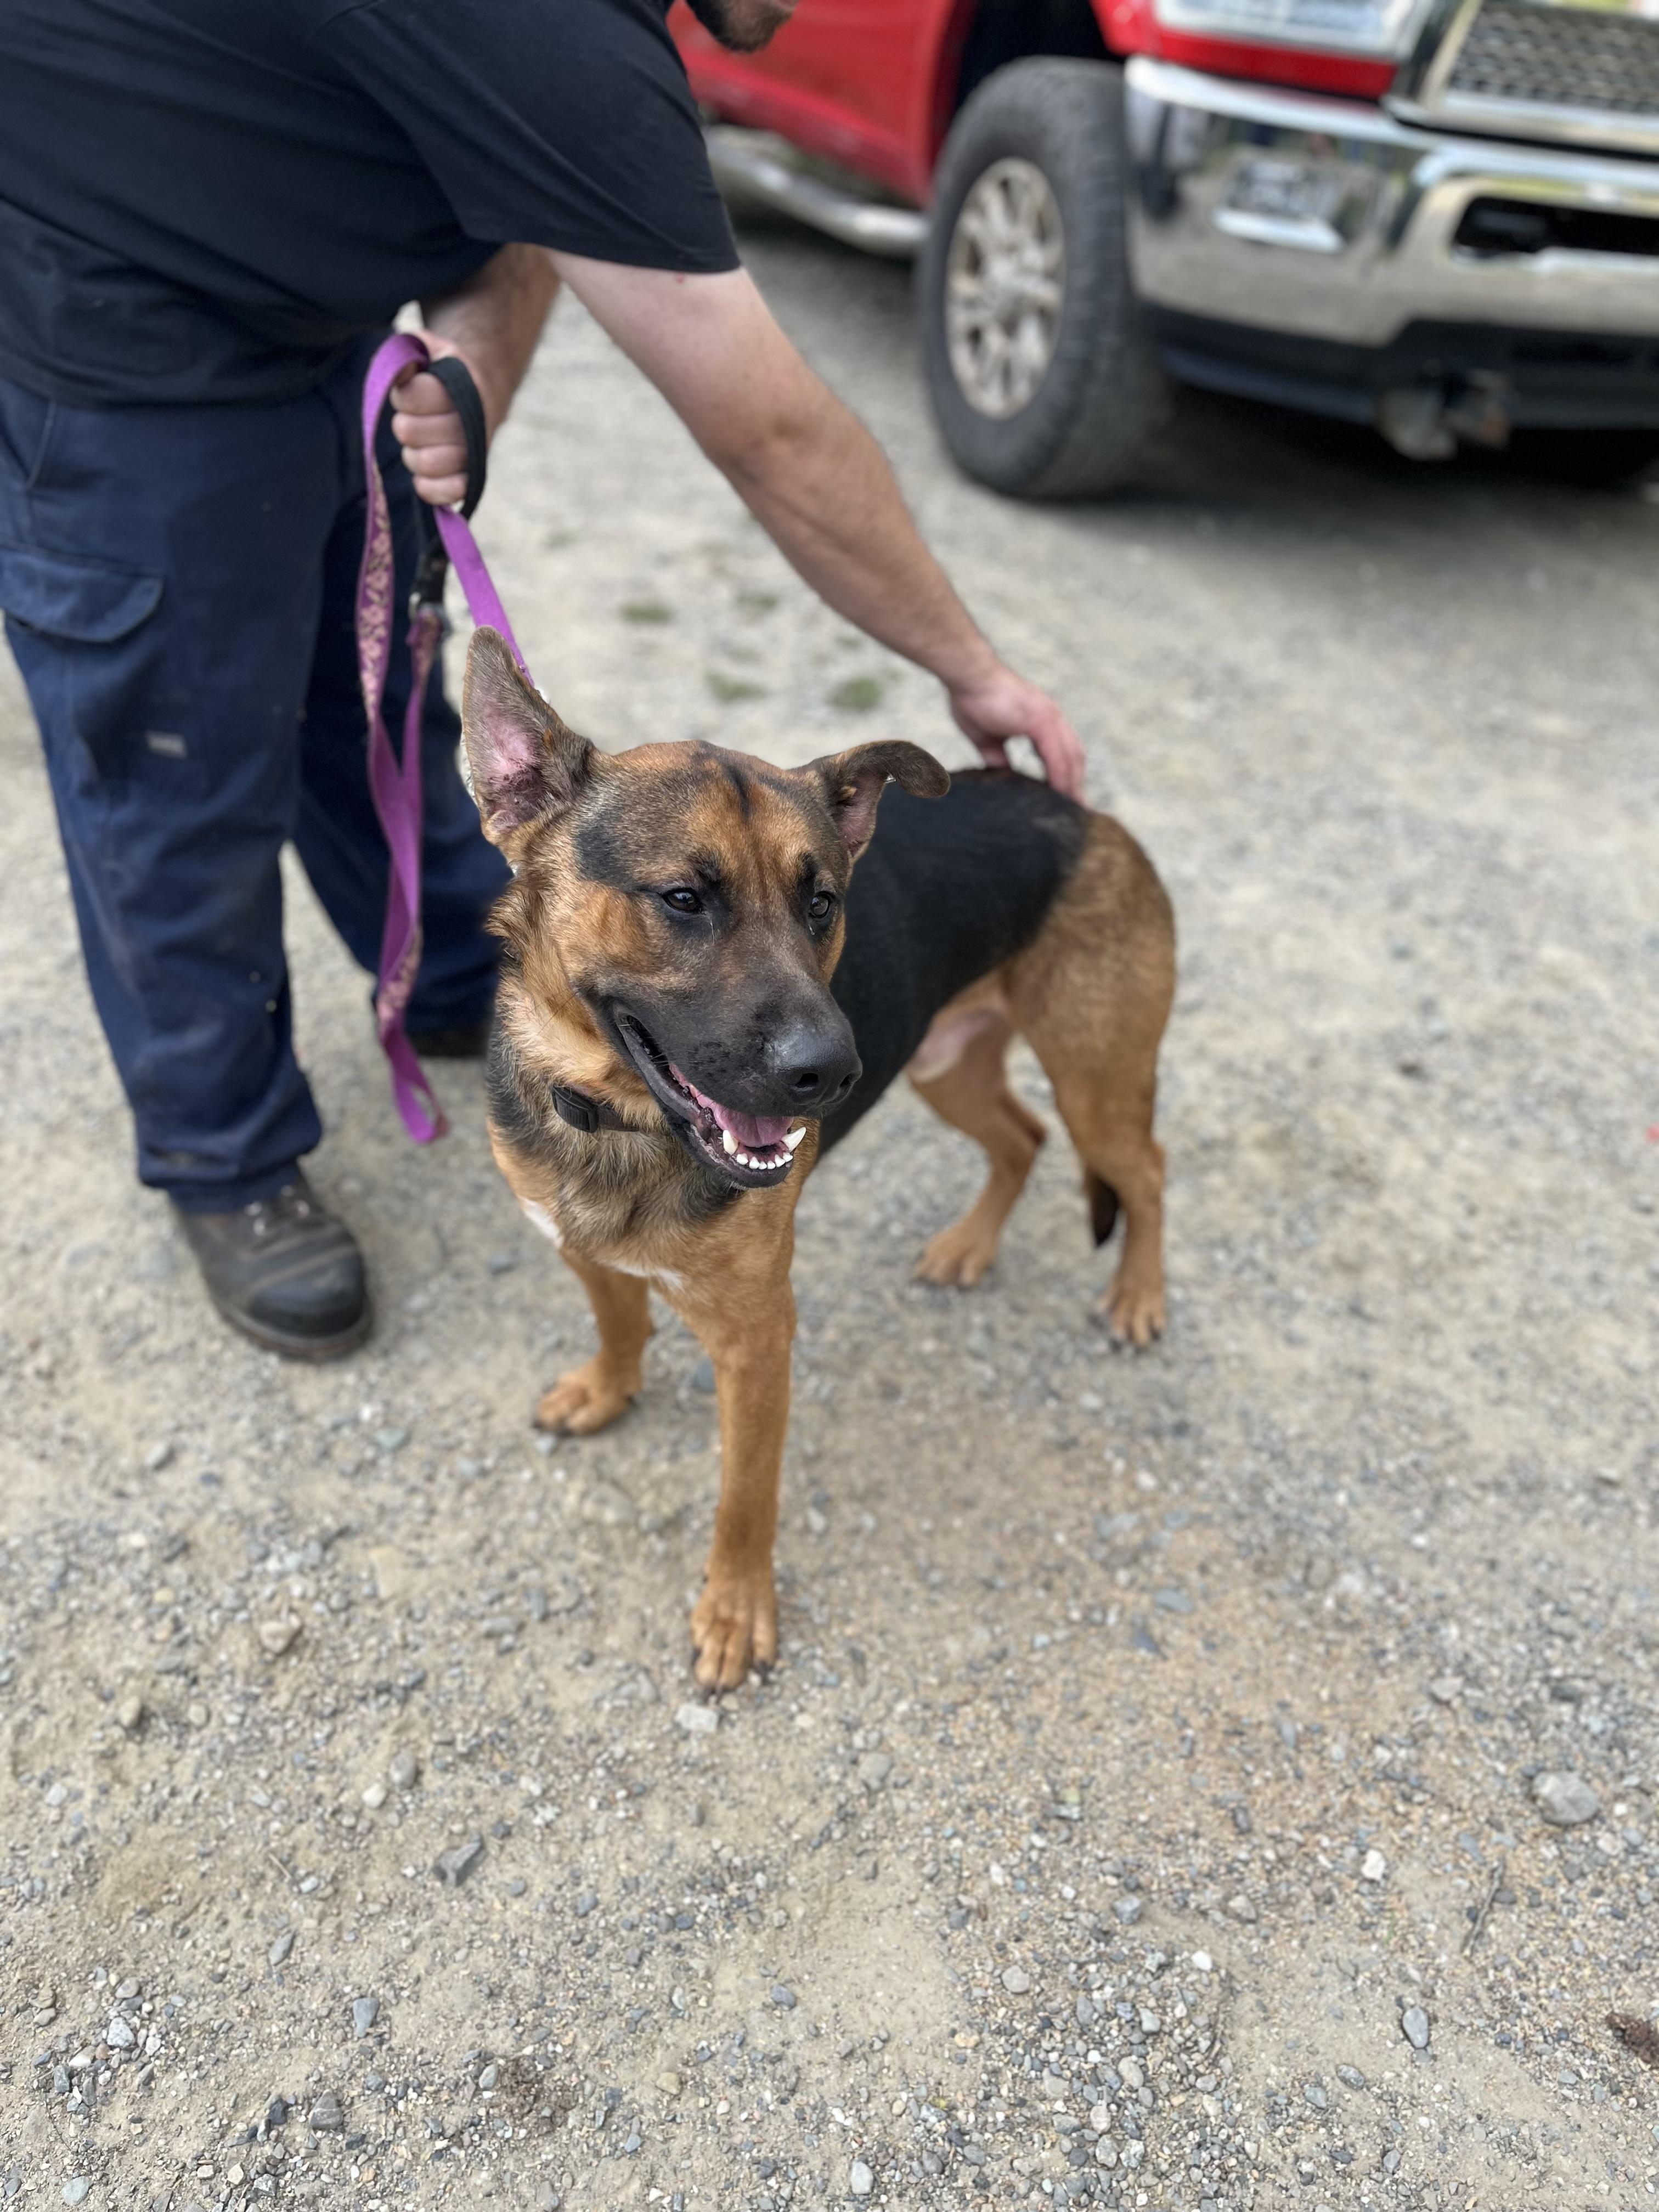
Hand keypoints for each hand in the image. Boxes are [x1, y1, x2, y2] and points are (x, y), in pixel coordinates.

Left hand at [390, 335, 498, 507]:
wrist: (483, 395)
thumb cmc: (446, 373)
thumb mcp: (431, 350)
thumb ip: (411, 349)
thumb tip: (401, 373)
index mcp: (463, 386)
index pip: (412, 396)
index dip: (402, 395)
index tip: (410, 390)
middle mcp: (473, 421)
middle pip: (409, 431)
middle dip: (404, 423)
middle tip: (414, 419)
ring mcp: (474, 454)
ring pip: (425, 462)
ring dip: (412, 454)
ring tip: (419, 444)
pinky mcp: (472, 481)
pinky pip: (445, 493)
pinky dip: (428, 486)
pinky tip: (423, 474)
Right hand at [948, 662, 1086, 800]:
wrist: (967, 676)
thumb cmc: (972, 699)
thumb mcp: (986, 738)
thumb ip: (997, 758)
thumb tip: (1003, 777)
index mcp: (1042, 719)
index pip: (1063, 752)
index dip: (1068, 776)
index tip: (1067, 799)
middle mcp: (1051, 717)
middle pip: (1074, 757)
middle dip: (1077, 784)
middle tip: (1077, 812)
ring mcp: (1049, 717)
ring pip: (1070, 758)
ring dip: (1073, 785)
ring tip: (1072, 810)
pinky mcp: (1040, 720)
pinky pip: (1056, 756)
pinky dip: (1060, 777)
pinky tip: (1060, 795)